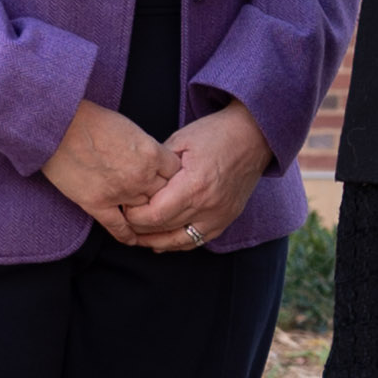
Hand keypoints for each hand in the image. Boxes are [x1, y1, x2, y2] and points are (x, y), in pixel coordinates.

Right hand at [47, 104, 177, 239]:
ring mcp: (120, 192)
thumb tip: (154, 159)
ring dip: (145, 214)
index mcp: (152, 153)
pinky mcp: (97, 204)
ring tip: (147, 218)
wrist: (59, 126)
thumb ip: (146, 147)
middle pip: (164, 195)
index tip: (168, 178)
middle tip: (161, 199)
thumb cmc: (92, 120)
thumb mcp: (131, 128)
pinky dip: (126, 235)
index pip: (176, 172)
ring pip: (144, 212)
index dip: (173, 176)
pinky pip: (117, 226)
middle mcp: (141, 176)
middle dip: (163, 196)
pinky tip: (131, 240)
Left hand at [114, 104, 273, 251]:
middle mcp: (208, 205)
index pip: (154, 214)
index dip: (133, 215)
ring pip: (179, 242)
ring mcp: (220, 215)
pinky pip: (197, 241)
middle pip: (163, 229)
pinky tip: (161, 243)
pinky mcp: (226, 219)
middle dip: (138, 228)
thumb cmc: (216, 133)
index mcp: (194, 184)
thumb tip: (135, 184)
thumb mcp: (180, 140)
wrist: (254, 136)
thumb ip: (158, 166)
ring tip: (137, 237)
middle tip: (123, 219)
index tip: (124, 205)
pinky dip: (177, 244)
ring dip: (155, 242)